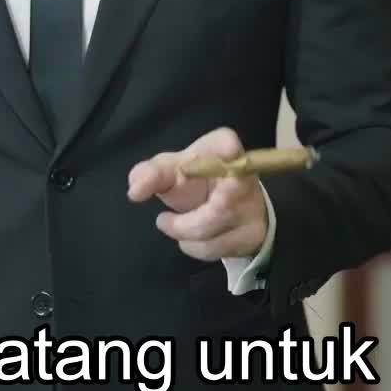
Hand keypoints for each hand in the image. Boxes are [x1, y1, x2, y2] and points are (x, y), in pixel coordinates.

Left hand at [127, 126, 268, 262]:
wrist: (228, 204)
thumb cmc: (194, 179)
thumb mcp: (169, 170)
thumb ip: (150, 174)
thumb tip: (135, 191)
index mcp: (222, 148)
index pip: (227, 143)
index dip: (225, 149)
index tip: (218, 154)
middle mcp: (244, 175)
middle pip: (217, 203)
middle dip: (183, 224)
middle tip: (162, 220)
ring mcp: (253, 206)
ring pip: (210, 230)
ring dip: (182, 234)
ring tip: (173, 226)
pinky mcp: (254, 233)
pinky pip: (216, 247)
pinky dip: (195, 247)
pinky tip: (190, 239)